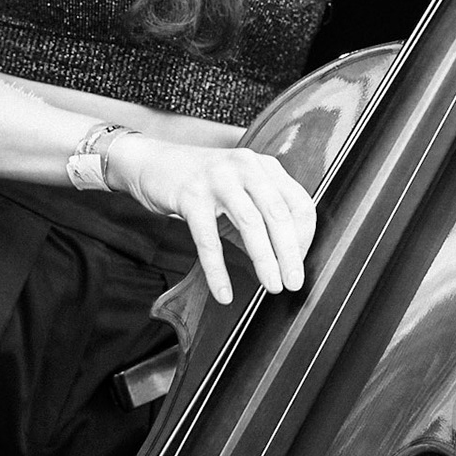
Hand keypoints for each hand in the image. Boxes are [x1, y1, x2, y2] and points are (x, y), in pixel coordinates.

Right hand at [106, 133, 317, 304]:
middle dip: (290, 253)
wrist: (151, 162)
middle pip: (279, 214)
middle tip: (294, 283)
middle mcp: (245, 166)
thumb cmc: (203, 184)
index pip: (299, 203)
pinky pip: (209, 239)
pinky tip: (224, 293)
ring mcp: (217, 178)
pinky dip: (218, 271)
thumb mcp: (240, 192)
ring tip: (272, 286)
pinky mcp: (190, 195)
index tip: (300, 264)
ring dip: (265, 260)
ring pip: (250, 224)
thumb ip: (263, 217)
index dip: (305, 237)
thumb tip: (286, 260)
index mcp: (263, 166)